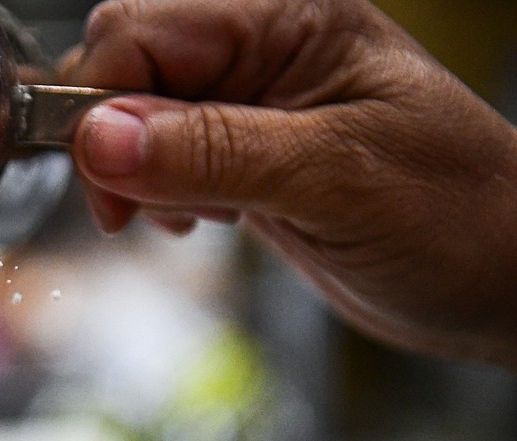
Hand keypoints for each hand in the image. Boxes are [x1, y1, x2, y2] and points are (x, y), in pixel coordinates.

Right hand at [63, 0, 516, 367]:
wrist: (500, 280)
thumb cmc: (454, 217)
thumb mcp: (330, 180)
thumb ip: (210, 152)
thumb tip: (97, 138)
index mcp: (287, 19)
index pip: (138, 32)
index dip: (102, 105)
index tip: (106, 181)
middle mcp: (263, 49)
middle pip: (126, 67)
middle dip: (114, 143)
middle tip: (143, 207)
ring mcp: (252, 104)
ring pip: (135, 118)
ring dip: (139, 176)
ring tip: (202, 215)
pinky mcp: (245, 153)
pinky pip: (163, 158)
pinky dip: (162, 194)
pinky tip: (208, 218)